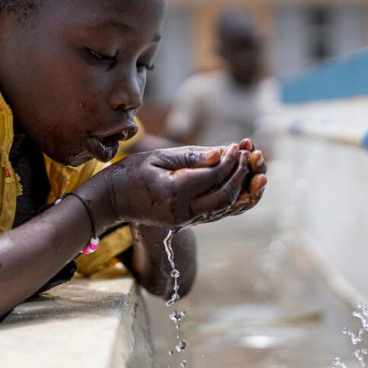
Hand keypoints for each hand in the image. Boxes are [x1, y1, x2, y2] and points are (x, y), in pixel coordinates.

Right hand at [88, 143, 258, 228]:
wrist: (112, 200)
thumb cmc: (131, 172)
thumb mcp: (158, 156)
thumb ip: (191, 156)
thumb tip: (221, 153)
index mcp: (174, 191)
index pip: (214, 176)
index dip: (230, 160)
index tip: (238, 145)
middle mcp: (183, 210)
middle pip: (225, 196)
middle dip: (242, 175)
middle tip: (251, 155)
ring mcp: (186, 219)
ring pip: (225, 208)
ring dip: (243, 188)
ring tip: (256, 169)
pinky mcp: (188, 221)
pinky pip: (217, 212)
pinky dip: (234, 198)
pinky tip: (243, 183)